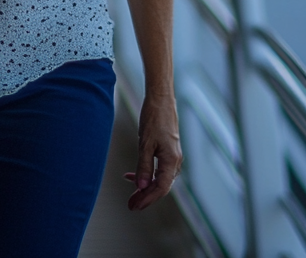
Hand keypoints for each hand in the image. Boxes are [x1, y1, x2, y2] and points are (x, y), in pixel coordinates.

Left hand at [124, 94, 181, 209]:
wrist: (161, 99)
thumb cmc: (154, 118)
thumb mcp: (145, 143)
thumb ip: (144, 166)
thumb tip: (141, 187)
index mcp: (171, 162)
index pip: (160, 188)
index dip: (147, 199)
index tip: (134, 206)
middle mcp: (174, 162)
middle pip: (161, 187)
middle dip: (145, 197)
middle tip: (131, 205)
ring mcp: (172, 157)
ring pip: (159, 179)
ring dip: (145, 187)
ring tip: (131, 195)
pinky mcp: (167, 151)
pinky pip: (158, 169)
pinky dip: (146, 175)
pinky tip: (132, 176)